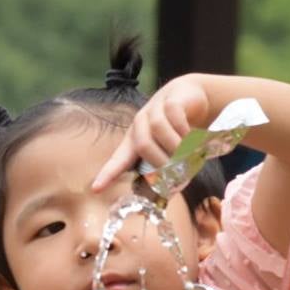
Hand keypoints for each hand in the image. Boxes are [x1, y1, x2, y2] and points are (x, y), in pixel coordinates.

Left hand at [91, 75, 213, 191]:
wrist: (191, 97)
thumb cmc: (177, 130)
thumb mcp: (170, 151)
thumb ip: (168, 170)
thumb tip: (169, 193)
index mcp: (134, 142)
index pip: (118, 160)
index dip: (108, 174)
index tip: (96, 189)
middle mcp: (140, 125)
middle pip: (143, 145)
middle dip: (161, 162)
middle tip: (178, 171)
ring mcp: (154, 110)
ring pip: (158, 129)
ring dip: (175, 146)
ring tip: (189, 155)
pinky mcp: (170, 100)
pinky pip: (174, 116)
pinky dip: (184, 130)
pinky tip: (193, 137)